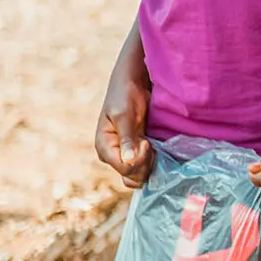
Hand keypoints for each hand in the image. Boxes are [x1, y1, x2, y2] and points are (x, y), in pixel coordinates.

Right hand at [95, 41, 152, 189]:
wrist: (134, 84)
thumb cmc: (126, 95)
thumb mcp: (125, 115)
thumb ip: (127, 138)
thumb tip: (128, 161)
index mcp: (104, 148)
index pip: (124, 169)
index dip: (139, 160)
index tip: (147, 142)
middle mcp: (112, 156)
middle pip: (131, 176)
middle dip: (145, 164)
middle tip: (150, 143)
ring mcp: (124, 155)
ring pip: (138, 175)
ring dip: (150, 163)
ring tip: (152, 143)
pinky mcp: (136, 152)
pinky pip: (144, 167)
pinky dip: (152, 162)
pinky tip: (156, 147)